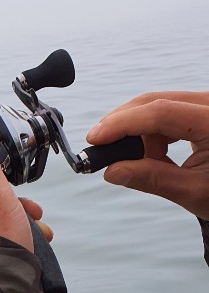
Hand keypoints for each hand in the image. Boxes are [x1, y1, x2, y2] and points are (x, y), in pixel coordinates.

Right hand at [86, 92, 208, 218]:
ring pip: (158, 105)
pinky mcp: (201, 109)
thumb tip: (112, 171)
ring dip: (138, 132)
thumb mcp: (192, 192)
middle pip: (155, 101)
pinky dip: (152, 133)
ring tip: (140, 163)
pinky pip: (167, 111)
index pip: (161, 112)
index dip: (123, 124)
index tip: (95, 139)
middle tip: (100, 148)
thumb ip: (151, 179)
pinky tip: (154, 155)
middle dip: (123, 124)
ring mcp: (207, 104)